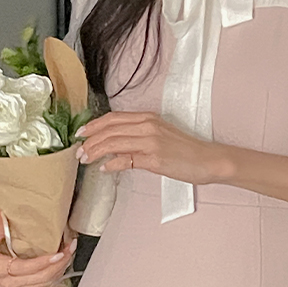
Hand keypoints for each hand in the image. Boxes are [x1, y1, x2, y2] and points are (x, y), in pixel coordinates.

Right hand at [0, 208, 77, 286]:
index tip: (58, 253)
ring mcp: (17, 286)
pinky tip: (61, 261)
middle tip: (71, 247)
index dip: (44, 262)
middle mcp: (11, 283)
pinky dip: (54, 272)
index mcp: (0, 271)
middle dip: (60, 264)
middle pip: (41, 278)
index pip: (27, 269)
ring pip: (44, 282)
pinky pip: (42, 282)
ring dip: (60, 268)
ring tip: (70, 251)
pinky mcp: (20, 285)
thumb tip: (2, 215)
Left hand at [74, 111, 222, 184]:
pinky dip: (112, 163)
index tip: (81, 133)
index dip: (94, 125)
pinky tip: (104, 169)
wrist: (209, 159)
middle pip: (110, 130)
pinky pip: (126, 160)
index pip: (113, 118)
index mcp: (148, 118)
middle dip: (90, 140)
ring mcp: (151, 142)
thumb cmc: (186, 150)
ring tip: (86, 160)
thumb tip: (115, 146)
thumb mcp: (160, 135)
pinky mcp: (155, 159)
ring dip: (96, 152)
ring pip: (114, 143)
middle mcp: (148, 126)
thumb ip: (138, 137)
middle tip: (79, 151)